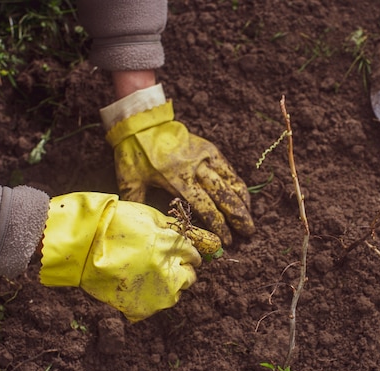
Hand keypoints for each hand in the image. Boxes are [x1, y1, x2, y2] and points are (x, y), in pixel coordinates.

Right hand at [39, 192, 202, 321]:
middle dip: (182, 271)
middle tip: (168, 266)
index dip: (188, 253)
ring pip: (174, 295)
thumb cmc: (112, 224)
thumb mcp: (146, 216)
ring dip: (167, 286)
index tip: (184, 255)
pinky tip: (135, 287)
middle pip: (189, 277)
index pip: (192, 254)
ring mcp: (155, 293)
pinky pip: (153, 307)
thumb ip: (168, 229)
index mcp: (170, 246)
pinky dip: (147, 299)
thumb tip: (184, 238)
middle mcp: (168, 271)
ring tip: (149, 277)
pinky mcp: (139, 308)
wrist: (80, 245)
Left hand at [105, 100, 254, 245]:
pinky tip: (243, 196)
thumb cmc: (134, 154)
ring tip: (249, 218)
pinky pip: (228, 170)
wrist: (143, 123)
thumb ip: (137, 204)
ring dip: (242, 202)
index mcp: (178, 180)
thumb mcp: (130, 180)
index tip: (226, 240)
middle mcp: (196, 169)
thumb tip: (140, 227)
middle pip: (224, 197)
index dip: (218, 225)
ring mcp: (206, 158)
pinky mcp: (210, 149)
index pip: (205, 208)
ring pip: (231, 183)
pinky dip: (238, 184)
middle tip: (248, 232)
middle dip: (238, 217)